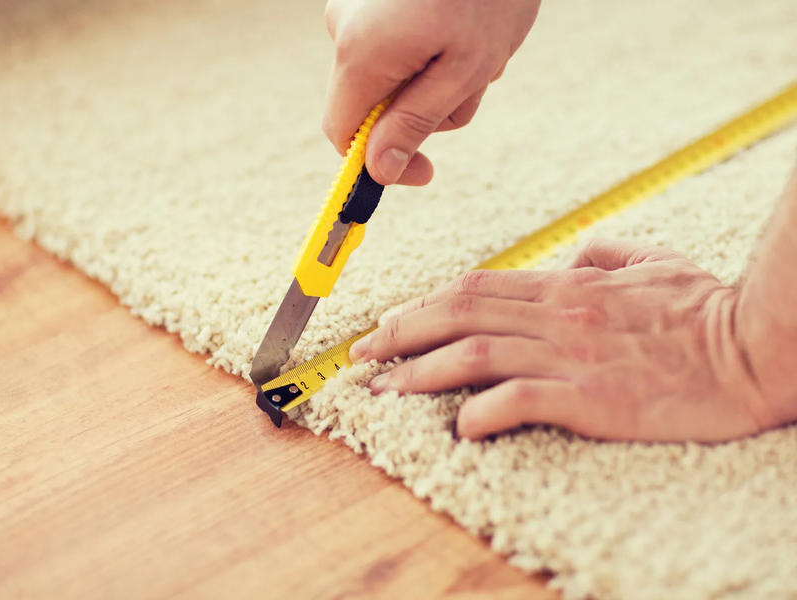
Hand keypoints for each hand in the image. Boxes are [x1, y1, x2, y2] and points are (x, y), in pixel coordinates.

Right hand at [322, 0, 540, 185]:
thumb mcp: (463, 70)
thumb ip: (414, 122)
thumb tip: (379, 170)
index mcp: (361, 52)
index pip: (343, 133)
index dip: (377, 162)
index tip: (422, 171)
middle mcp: (344, 27)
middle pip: (372, 105)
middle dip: (424, 110)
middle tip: (474, 83)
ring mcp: (355, 7)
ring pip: (390, 77)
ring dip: (437, 80)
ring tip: (478, 48)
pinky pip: (394, 46)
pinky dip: (431, 51)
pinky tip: (462, 28)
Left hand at [349, 239, 782, 441]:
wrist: (756, 347)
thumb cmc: (706, 309)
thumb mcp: (655, 262)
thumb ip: (608, 252)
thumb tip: (575, 255)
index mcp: (568, 286)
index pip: (475, 289)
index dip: (422, 306)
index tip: (388, 325)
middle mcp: (559, 314)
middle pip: (458, 316)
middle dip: (400, 335)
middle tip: (362, 357)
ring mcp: (572, 354)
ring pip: (473, 355)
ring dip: (419, 373)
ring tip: (384, 391)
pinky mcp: (592, 398)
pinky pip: (519, 399)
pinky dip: (481, 413)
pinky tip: (459, 428)